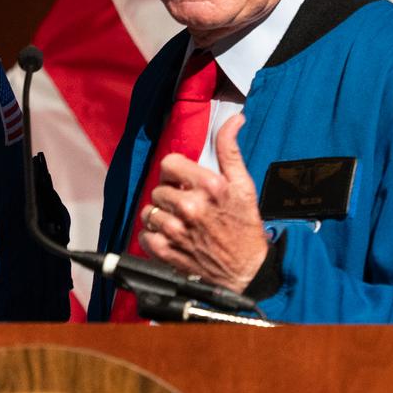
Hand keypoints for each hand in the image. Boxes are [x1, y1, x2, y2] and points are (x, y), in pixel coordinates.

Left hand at [138, 113, 269, 291]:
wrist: (247, 273)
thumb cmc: (245, 228)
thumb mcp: (243, 185)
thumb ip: (231, 150)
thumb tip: (234, 119)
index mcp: (209, 187)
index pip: (169, 164)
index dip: (175, 172)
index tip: (184, 183)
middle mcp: (190, 208)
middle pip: (159, 188)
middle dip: (171, 195)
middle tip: (188, 206)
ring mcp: (176, 231)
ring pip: (149, 211)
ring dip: (162, 216)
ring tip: (181, 223)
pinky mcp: (166, 252)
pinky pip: (145, 234)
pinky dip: (155, 237)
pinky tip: (173, 238)